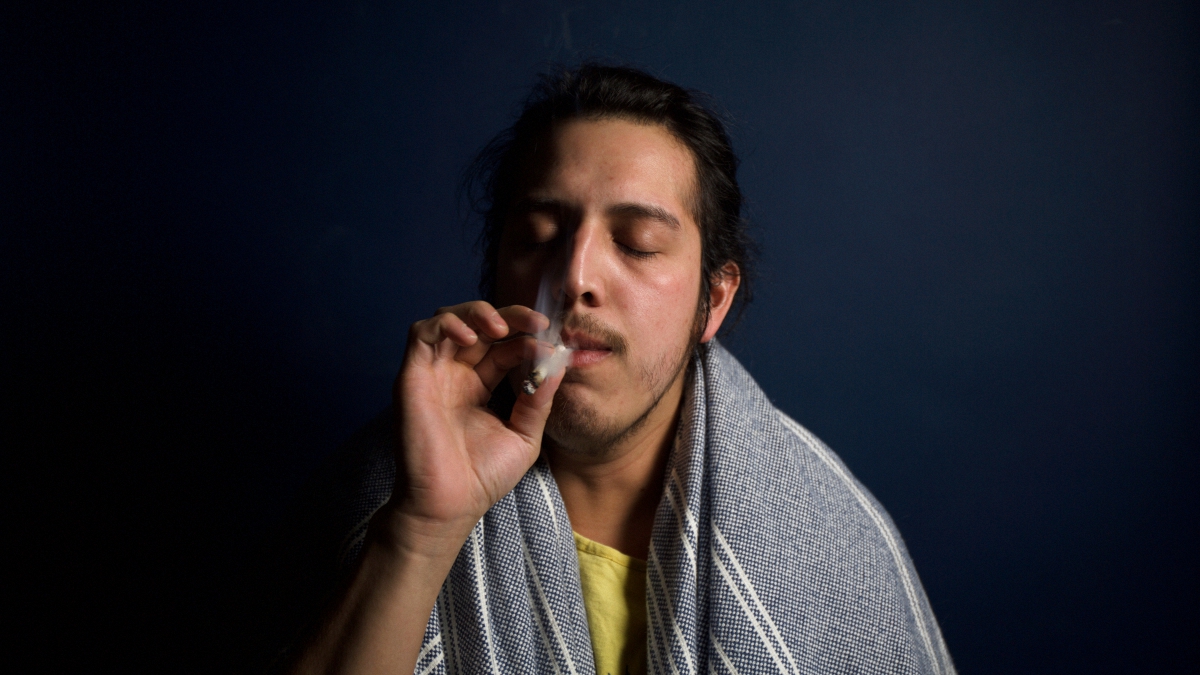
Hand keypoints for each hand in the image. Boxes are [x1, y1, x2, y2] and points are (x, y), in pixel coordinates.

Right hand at [386, 300, 560, 554]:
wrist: (449, 505)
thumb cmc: (482, 477)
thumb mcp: (524, 434)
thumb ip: (539, 400)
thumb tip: (557, 364)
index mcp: (478, 386)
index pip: (503, 347)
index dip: (527, 338)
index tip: (552, 343)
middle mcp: (454, 375)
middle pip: (479, 326)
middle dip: (509, 316)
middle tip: (536, 322)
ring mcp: (432, 373)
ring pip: (448, 320)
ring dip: (476, 312)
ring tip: (501, 327)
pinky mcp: (412, 376)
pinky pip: (421, 333)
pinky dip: (446, 323)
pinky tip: (471, 335)